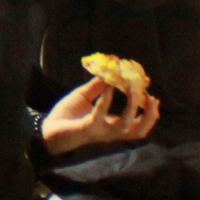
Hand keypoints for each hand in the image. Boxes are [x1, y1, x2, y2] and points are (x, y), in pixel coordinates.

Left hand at [41, 72, 159, 154]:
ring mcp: (100, 131)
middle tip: (152, 98)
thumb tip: (112, 67)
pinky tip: (108, 86)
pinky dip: (106, 99)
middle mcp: (110, 132)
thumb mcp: (85, 96)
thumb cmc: (67, 115)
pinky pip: (100, 115)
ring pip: (124, 126)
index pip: (138, 126)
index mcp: (112, 126)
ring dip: (131, 106)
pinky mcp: (87, 128)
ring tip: (132, 86)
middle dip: (149, 115)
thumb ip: (99, 85)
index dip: (150, 114)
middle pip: (138, 131)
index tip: (153, 97)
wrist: (46, 128)